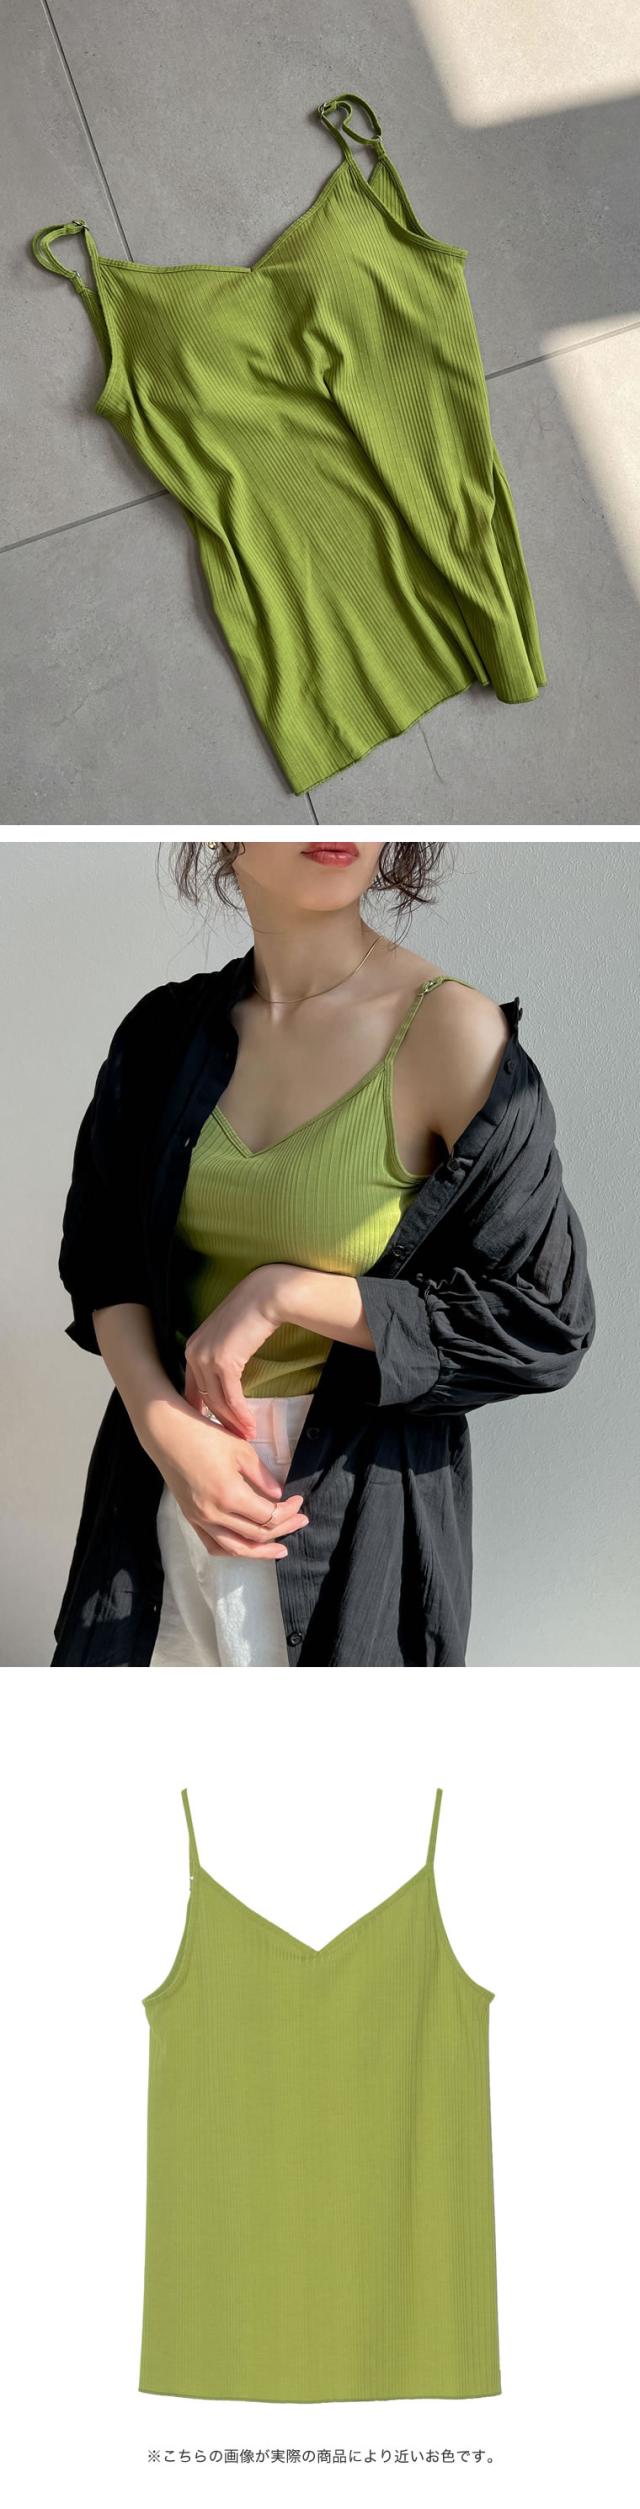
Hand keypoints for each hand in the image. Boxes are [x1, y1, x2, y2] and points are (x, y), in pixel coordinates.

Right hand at [146, 1402, 307, 1558]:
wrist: (167, 1435)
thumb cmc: (205, 1436)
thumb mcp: (241, 1450)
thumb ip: (262, 1477)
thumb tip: (278, 1496)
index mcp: (229, 1495)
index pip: (268, 1516)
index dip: (288, 1512)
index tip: (298, 1500)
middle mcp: (214, 1514)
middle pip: (256, 1534)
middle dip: (283, 1529)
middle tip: (301, 1521)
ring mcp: (200, 1519)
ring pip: (235, 1548)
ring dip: (260, 1551)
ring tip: (280, 1549)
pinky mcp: (191, 1518)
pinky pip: (214, 1545)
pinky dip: (233, 1549)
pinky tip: (247, 1546)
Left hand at [184, 1267, 286, 1437]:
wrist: (264, 1298)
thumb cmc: (250, 1315)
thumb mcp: (227, 1338)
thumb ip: (219, 1358)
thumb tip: (225, 1381)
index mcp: (192, 1349)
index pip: (193, 1388)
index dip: (204, 1410)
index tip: (214, 1427)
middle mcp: (194, 1354)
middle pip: (205, 1398)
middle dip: (220, 1420)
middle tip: (233, 1437)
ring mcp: (207, 1358)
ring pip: (218, 1401)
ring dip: (233, 1421)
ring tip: (246, 1435)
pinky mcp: (224, 1363)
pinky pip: (232, 1397)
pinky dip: (241, 1414)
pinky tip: (249, 1424)